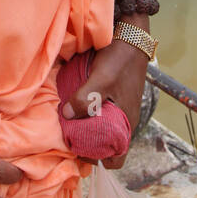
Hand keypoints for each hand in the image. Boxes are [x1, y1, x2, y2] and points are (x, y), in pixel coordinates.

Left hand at [66, 39, 147, 170]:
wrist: (130, 36)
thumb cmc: (120, 59)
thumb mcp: (102, 78)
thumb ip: (86, 98)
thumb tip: (68, 116)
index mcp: (126, 123)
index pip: (116, 158)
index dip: (98, 161)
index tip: (79, 151)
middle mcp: (123, 121)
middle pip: (105, 146)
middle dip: (87, 146)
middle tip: (66, 138)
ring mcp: (118, 109)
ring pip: (100, 130)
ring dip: (85, 130)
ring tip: (67, 123)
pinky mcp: (112, 98)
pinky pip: (99, 115)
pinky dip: (87, 116)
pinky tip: (74, 107)